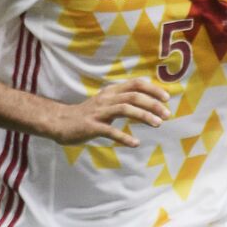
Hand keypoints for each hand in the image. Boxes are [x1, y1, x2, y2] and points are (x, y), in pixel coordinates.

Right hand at [47, 77, 170, 146]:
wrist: (59, 122)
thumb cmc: (88, 113)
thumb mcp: (106, 101)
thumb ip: (124, 98)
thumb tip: (148, 99)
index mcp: (111, 91)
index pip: (136, 84)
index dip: (153, 89)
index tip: (167, 98)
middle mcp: (106, 99)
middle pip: (133, 96)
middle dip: (153, 104)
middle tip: (167, 114)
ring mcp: (98, 112)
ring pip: (125, 109)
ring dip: (144, 116)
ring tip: (158, 124)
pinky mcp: (91, 127)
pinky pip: (110, 131)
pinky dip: (124, 137)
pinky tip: (135, 143)